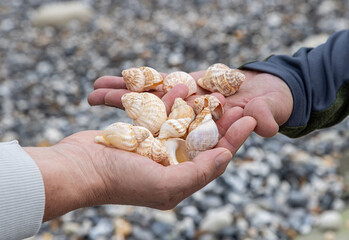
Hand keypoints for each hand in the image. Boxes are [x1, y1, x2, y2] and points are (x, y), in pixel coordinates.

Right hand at [24, 115, 255, 221]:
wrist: (78, 168)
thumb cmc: (120, 180)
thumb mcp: (165, 184)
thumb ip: (198, 173)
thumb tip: (226, 157)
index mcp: (180, 182)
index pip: (214, 159)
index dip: (233, 139)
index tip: (248, 119)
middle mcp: (170, 167)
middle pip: (202, 142)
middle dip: (219, 122)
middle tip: (235, 103)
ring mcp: (154, 149)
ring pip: (182, 126)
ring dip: (197, 109)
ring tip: (214, 92)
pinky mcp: (140, 134)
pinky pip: (160, 116)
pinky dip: (170, 102)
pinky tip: (181, 87)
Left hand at [88, 70, 291, 136]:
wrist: (269, 89)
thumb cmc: (271, 103)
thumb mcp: (267, 108)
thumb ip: (264, 116)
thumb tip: (265, 126)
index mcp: (202, 139)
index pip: (174, 140)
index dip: (151, 135)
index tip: (123, 131)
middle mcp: (187, 126)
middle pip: (152, 123)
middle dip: (124, 117)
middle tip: (94, 105)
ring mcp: (183, 107)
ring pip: (150, 103)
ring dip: (124, 96)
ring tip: (94, 90)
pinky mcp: (184, 89)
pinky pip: (159, 85)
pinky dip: (140, 80)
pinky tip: (116, 75)